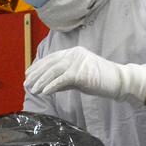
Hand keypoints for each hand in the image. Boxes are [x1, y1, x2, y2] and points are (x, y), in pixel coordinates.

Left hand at [25, 46, 145, 104]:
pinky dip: (51, 86)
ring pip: (53, 71)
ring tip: (32, 91)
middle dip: (36, 75)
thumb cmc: (100, 80)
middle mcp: (73, 54)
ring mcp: (77, 62)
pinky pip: (61, 79)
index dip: (37, 66)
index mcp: (73, 52)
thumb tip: (48, 85)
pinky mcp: (80, 73)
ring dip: (40, 81)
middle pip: (49, 64)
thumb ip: (64, 78)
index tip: (28, 75)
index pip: (50, 58)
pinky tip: (44, 92)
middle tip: (26, 85)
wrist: (119, 80)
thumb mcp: (79, 77)